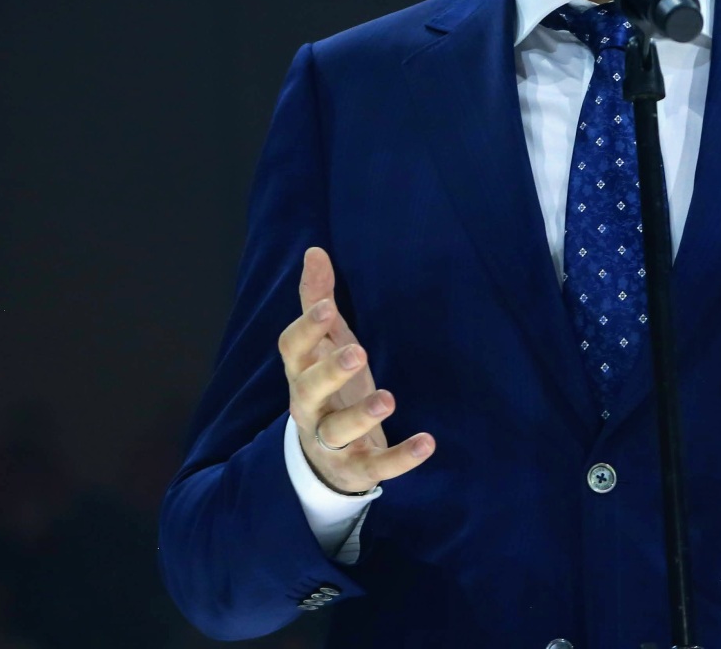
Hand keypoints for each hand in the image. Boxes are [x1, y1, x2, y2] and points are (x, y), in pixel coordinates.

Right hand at [278, 246, 434, 493]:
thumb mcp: (326, 344)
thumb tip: (315, 251)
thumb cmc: (329, 388)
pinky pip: (377, 466)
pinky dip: (401, 457)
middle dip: (331, 372)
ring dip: (361, 415)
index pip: (292, 350)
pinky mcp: (357, 468)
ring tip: (388, 398)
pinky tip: (427, 442)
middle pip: (309, 390)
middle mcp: (310, 408)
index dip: (306, 329)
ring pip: (338, 431)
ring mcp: (331, 442)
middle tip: (357, 352)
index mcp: (302, 373)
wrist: (327, 461)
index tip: (327, 307)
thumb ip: (318, 300)